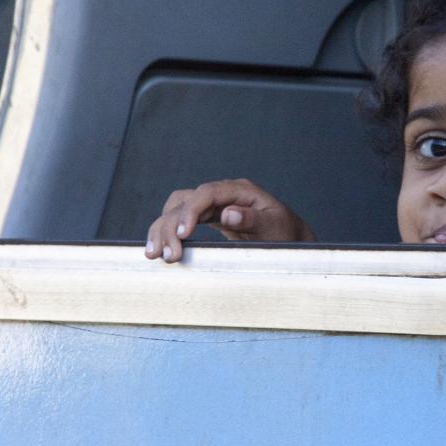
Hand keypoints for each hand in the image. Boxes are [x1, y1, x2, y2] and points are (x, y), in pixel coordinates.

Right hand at [144, 179, 314, 262]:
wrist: (290, 236)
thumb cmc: (286, 232)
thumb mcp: (275, 226)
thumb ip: (253, 219)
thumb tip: (229, 213)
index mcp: (240, 190)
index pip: (207, 193)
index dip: (191, 211)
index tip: (182, 234)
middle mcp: (223, 193)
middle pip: (186, 200)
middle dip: (171, 225)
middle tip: (166, 254)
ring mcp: (214, 204)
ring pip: (178, 208)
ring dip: (163, 228)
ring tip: (154, 254)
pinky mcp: (208, 216)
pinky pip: (181, 219)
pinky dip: (168, 231)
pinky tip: (158, 247)